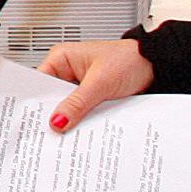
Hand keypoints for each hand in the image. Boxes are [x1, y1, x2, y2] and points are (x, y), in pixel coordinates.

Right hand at [36, 38, 156, 129]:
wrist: (156, 66)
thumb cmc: (130, 60)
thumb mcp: (100, 83)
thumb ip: (77, 103)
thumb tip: (57, 121)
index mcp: (62, 58)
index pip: (40, 83)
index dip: (36, 103)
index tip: (34, 122)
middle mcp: (68, 71)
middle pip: (52, 98)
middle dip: (54, 114)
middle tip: (51, 133)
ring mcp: (80, 85)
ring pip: (67, 107)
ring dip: (70, 119)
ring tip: (67, 134)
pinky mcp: (91, 97)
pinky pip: (81, 111)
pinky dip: (82, 120)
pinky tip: (82, 130)